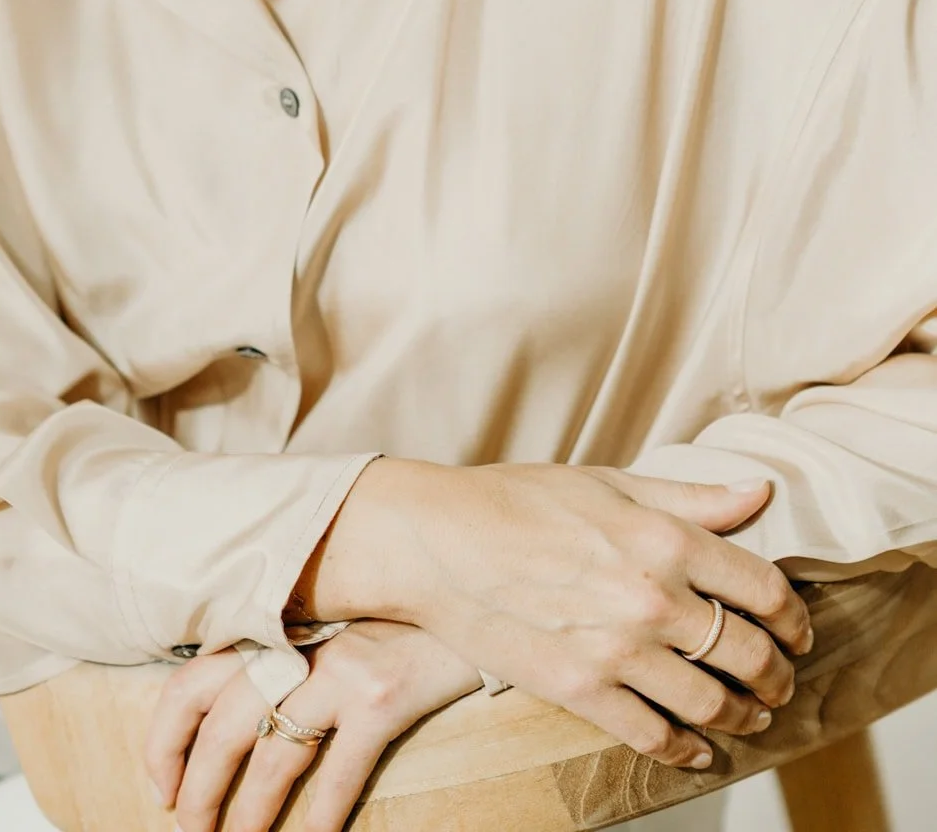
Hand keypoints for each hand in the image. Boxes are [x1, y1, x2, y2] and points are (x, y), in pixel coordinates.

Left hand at [144, 619, 481, 831]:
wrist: (465, 585)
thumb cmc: (390, 612)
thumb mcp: (322, 617)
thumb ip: (279, 650)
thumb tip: (228, 713)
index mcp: (273, 624)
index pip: (191, 680)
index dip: (165, 737)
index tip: (162, 781)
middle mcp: (297, 643)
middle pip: (219, 722)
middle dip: (196, 786)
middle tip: (190, 826)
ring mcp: (339, 669)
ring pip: (271, 755)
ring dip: (247, 814)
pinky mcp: (383, 697)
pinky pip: (340, 773)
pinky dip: (322, 818)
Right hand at [299, 458, 814, 771]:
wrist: (436, 541)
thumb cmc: (516, 500)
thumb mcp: (608, 482)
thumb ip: (690, 498)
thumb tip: (758, 494)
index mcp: (662, 537)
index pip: (762, 588)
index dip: (792, 615)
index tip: (795, 627)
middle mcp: (650, 596)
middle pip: (747, 652)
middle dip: (774, 672)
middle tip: (777, 679)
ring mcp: (616, 649)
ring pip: (710, 702)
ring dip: (741, 714)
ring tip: (748, 713)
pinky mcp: (580, 690)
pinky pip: (653, 736)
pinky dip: (686, 749)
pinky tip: (696, 747)